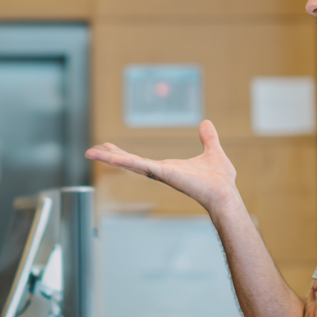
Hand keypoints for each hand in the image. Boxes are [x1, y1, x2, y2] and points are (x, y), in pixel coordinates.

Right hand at [85, 120, 238, 211]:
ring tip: (92, 153)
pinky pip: (142, 166)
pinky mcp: (165, 174)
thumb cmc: (221, 180)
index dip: (125, 154)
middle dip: (111, 156)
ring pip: (131, 164)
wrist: (225, 193)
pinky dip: (126, 162)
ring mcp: (161, 174)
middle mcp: (161, 172)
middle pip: (130, 163)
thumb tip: (206, 123)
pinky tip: (112, 157)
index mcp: (169, 168)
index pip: (141, 160)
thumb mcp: (213, 151)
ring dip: (111, 158)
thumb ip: (208, 138)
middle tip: (91, 151)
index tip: (109, 146)